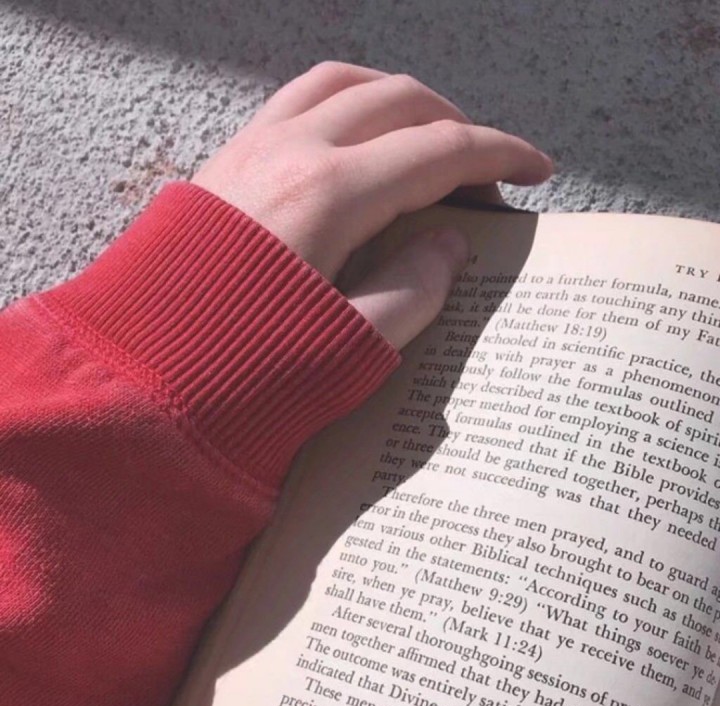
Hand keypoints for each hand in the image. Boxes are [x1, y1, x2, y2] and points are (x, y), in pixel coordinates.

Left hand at [191, 62, 552, 348]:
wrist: (142, 375)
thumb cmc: (246, 370)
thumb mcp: (351, 346)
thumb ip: (415, 289)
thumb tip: (452, 244)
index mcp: (332, 194)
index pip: (440, 151)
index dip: (500, 155)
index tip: (537, 169)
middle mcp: (292, 149)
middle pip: (400, 102)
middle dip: (457, 127)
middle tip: (483, 172)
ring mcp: (252, 144)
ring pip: (346, 84)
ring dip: (400, 102)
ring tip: (427, 138)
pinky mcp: (227, 157)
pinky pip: (299, 98)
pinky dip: (346, 102)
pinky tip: (356, 138)